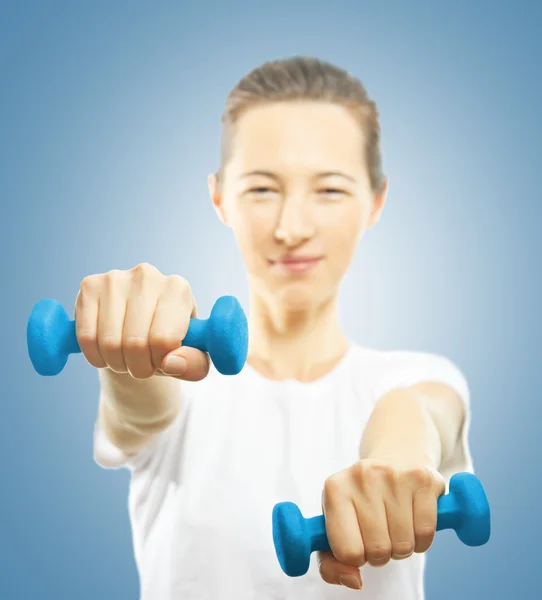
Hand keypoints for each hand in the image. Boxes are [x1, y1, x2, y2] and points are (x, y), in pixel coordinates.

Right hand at [74, 262, 209, 380]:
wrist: (140, 327)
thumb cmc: (171, 343)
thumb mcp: (192, 358)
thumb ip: (194, 365)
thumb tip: (171, 363)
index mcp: (178, 289)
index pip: (164, 341)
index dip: (161, 363)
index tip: (163, 362)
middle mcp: (148, 276)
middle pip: (135, 343)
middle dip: (138, 367)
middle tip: (143, 365)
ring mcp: (116, 278)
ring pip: (110, 343)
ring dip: (117, 364)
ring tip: (127, 359)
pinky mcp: (89, 286)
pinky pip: (86, 337)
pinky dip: (96, 357)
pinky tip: (106, 353)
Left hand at [317, 458, 444, 589]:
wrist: (395, 459)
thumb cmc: (361, 502)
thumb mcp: (336, 526)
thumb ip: (331, 563)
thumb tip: (354, 580)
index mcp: (334, 489)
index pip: (347, 551)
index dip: (356, 558)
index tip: (358, 544)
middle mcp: (362, 476)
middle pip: (377, 551)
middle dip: (381, 554)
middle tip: (380, 534)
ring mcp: (393, 474)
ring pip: (404, 545)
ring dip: (402, 547)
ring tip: (395, 526)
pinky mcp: (421, 478)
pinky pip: (426, 533)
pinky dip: (422, 539)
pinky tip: (413, 521)